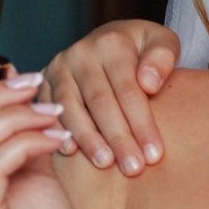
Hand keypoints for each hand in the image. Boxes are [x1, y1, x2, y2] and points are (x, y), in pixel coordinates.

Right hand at [41, 20, 180, 174]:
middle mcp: (81, 53)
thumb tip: (149, 83)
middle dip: (118, 138)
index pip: (128, 89)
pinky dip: (57, 130)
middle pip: (100, 102)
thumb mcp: (162, 43)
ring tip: (105, 164)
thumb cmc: (143, 50)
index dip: (141, 124)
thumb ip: (163, 58)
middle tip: (133, 168)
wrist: (113, 40)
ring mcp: (59, 68)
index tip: (154, 154)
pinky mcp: (45, 82)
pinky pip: (47, 109)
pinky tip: (70, 152)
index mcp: (112, 43)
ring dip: (88, 139)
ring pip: (71, 107)